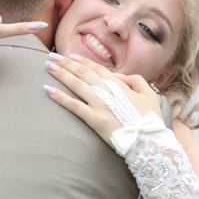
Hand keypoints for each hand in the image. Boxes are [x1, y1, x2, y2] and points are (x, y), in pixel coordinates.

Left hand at [44, 53, 161, 147]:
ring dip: (61, 73)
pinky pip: (74, 106)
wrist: (150, 142)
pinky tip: (48, 90)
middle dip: (65, 63)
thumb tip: (120, 76)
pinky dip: (60, 97)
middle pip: (83, 73)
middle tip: (51, 56)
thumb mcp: (149, 94)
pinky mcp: (94, 120)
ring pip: (76, 85)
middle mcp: (107, 91)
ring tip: (47, 66)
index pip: (96, 68)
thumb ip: (135, 80)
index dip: (82, 61)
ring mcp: (100, 105)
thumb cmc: (151, 119)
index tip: (69, 56)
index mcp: (119, 84)